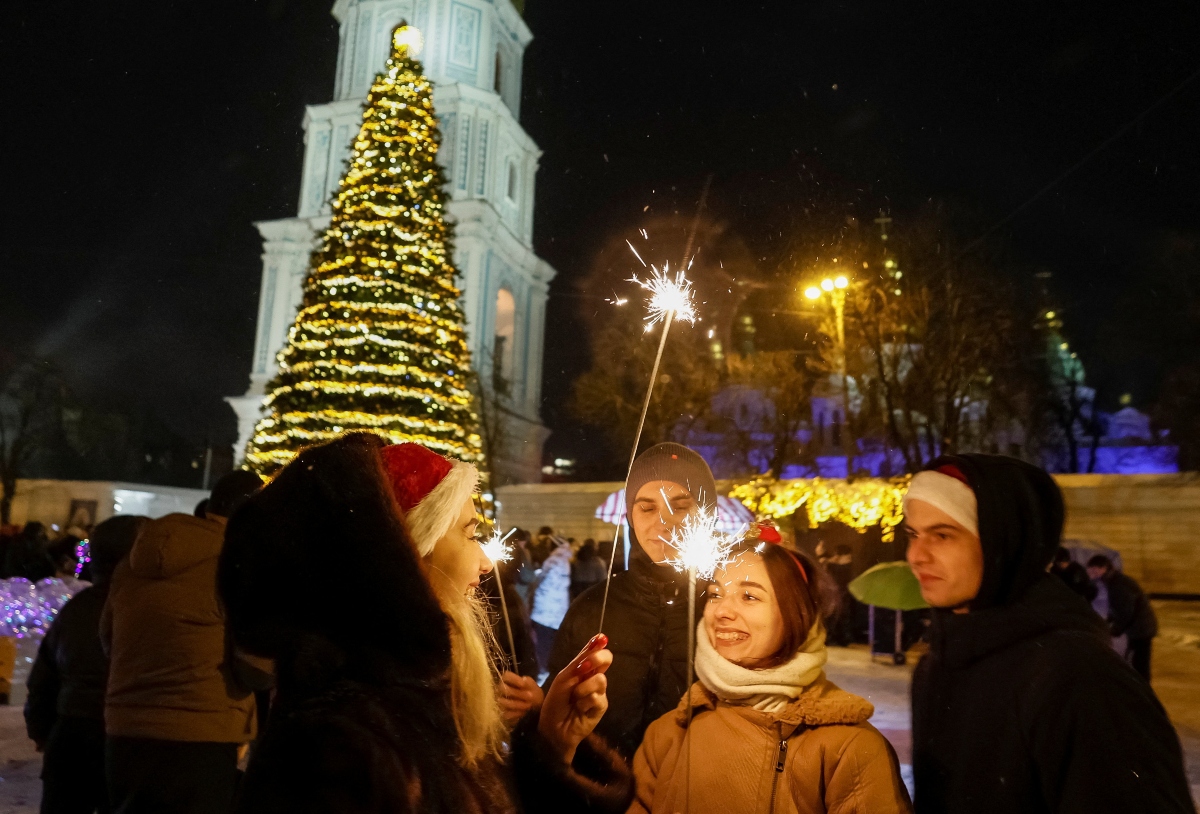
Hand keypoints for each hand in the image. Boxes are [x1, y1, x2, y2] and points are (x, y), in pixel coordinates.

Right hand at [498, 671, 543, 725]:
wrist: (533, 705)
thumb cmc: (531, 691)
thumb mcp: (531, 685)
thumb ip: (527, 682)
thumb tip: (523, 682)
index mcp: (508, 680)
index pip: (506, 676)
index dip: (514, 680)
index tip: (524, 684)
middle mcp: (501, 689)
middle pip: (503, 689)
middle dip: (518, 693)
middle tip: (530, 696)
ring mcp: (501, 701)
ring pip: (504, 702)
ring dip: (518, 704)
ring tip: (529, 705)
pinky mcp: (503, 712)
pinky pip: (506, 713)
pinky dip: (516, 713)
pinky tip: (524, 712)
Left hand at [538, 633, 611, 764]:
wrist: (553, 727)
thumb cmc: (556, 702)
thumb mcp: (564, 678)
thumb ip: (580, 661)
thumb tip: (598, 640)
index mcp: (584, 669)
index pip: (596, 651)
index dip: (599, 644)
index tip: (601, 639)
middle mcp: (594, 678)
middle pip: (606, 659)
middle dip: (596, 659)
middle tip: (583, 667)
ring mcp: (599, 692)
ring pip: (600, 680)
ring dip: (583, 688)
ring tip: (574, 699)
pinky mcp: (601, 707)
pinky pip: (597, 698)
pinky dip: (585, 702)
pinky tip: (579, 710)